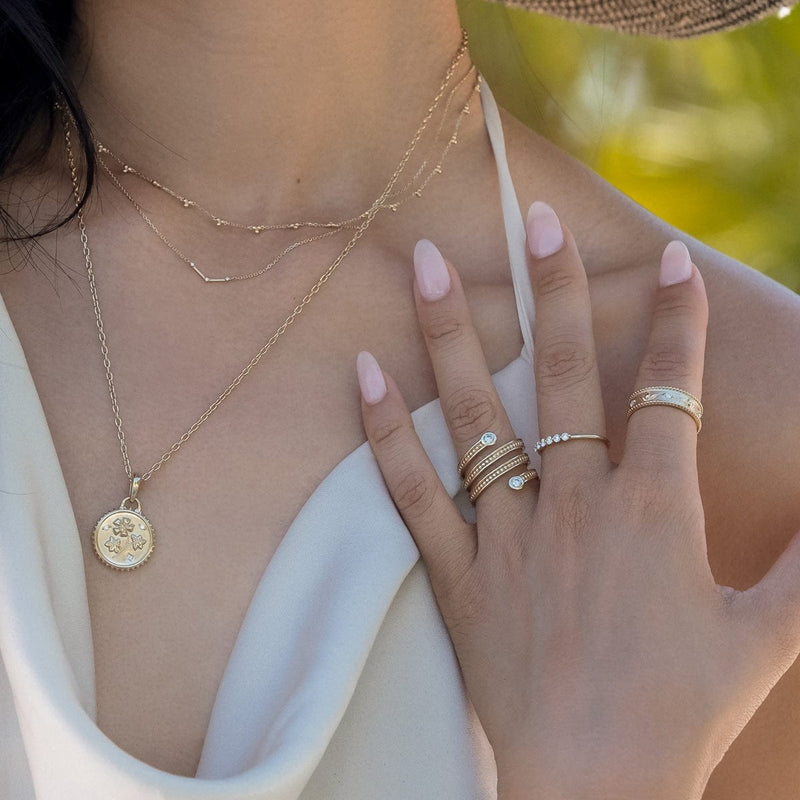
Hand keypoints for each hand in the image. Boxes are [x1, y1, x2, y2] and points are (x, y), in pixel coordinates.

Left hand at [355, 203, 799, 799]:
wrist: (593, 785)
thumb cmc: (681, 711)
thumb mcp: (764, 635)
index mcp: (653, 510)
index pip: (669, 389)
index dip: (678, 322)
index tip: (674, 260)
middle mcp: (573, 503)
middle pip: (560, 375)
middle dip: (554, 289)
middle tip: (532, 217)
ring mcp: (505, 533)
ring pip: (474, 413)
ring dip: (450, 333)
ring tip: (427, 260)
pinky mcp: (454, 571)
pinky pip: (410, 490)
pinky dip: (383, 432)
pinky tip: (361, 372)